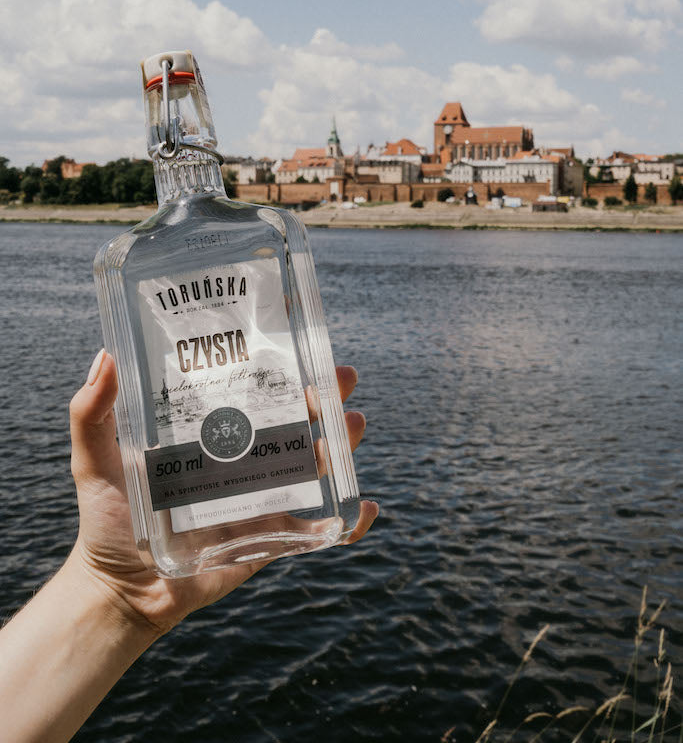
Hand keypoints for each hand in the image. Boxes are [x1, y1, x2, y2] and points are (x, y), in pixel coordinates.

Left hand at [70, 350, 378, 638]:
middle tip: (341, 376)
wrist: (121, 592)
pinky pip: (315, 530)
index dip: (279, 361)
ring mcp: (259, 497)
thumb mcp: (95, 461)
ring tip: (353, 425)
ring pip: (312, 464)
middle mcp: (239, 457)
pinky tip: (364, 508)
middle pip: (292, 419)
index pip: (249, 386)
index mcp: (208, 431)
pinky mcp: (268, 539)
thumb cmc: (106, 522)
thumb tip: (104, 356)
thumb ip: (91, 413)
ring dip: (341, 443)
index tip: (301, 332)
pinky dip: (346, 522)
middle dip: (324, 395)